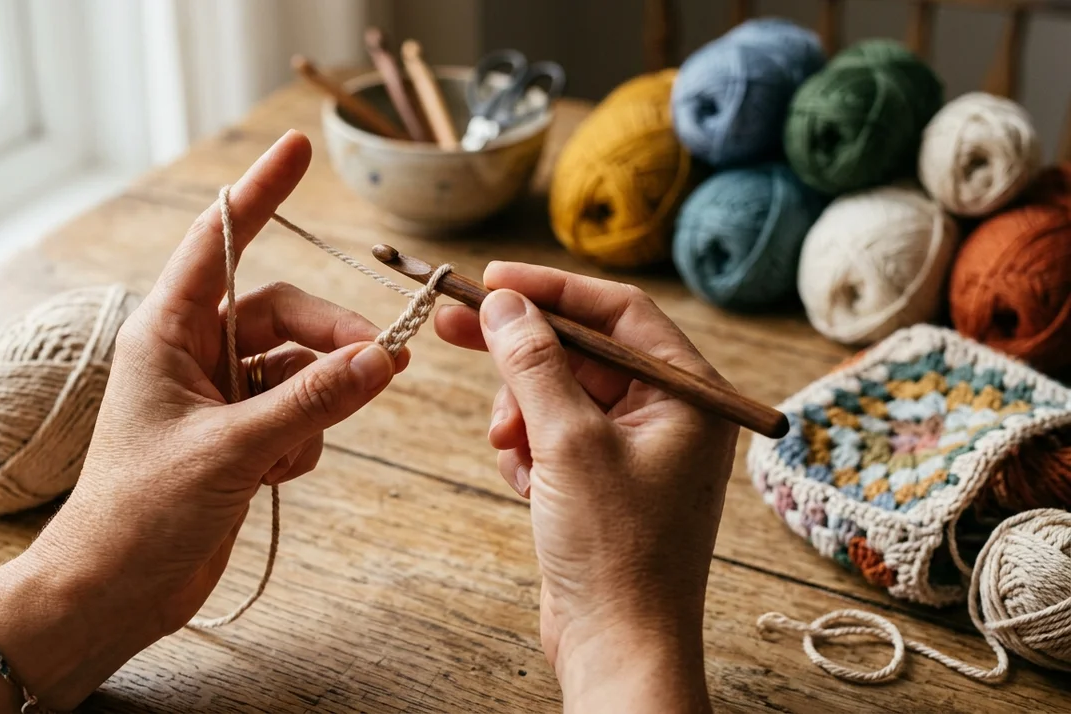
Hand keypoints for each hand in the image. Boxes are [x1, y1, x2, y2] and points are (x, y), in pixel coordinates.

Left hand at [0, 130, 406, 708]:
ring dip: (319, 401)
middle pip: (284, 316)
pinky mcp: (238, 440)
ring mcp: (219, 399)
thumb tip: (384, 360)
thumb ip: (313, 401)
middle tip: (383, 363)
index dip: (260, 191)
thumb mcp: (232, 450)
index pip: (219, 242)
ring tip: (298, 447)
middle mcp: (194, 356)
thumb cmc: (139, 514)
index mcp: (167, 334)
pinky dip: (304, 440)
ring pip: (299, 371)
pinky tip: (275, 477)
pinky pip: (298, 416)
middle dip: (331, 338)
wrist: (114, 592)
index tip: (298, 145)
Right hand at [435, 263, 737, 711]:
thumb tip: (503, 302)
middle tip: (450, 327)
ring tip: (509, 449)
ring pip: (558, 394)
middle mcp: (669, 414)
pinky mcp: (603, 480)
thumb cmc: (615, 552)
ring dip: (521, 413)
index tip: (490, 278)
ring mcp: (635, 448)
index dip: (552, 288)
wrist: (618, 648)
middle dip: (519, 351)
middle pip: (581, 350)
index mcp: (689, 395)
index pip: (619, 311)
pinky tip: (524, 485)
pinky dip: (528, 450)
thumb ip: (533, 362)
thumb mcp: (567, 443)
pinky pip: (553, 436)